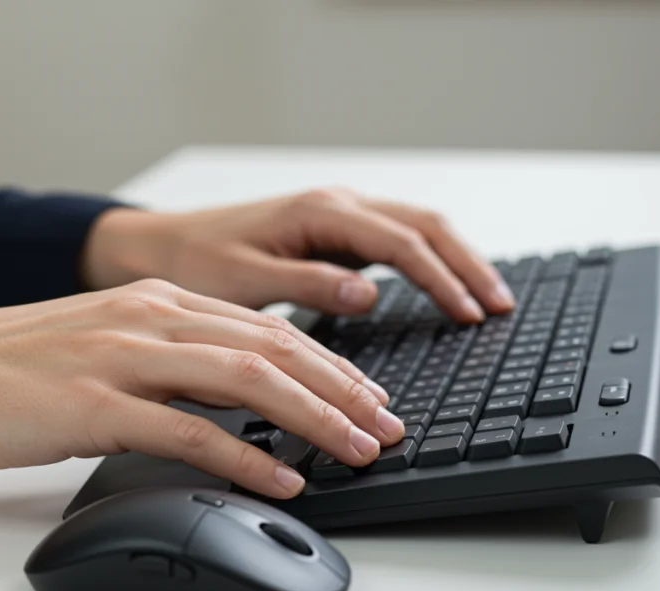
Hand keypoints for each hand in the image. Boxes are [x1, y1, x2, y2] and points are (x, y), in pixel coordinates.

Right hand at [0, 280, 406, 498]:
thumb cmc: (7, 367)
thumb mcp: (102, 344)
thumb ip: (167, 364)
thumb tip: (230, 404)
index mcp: (155, 301)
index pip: (265, 328)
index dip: (330, 364)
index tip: (369, 396)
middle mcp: (148, 319)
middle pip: (274, 349)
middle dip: (344, 390)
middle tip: (387, 425)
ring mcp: (123, 359)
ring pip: (247, 380)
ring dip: (314, 418)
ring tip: (358, 449)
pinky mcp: (95, 406)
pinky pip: (189, 433)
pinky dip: (246, 455)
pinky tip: (281, 476)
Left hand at [82, 188, 513, 321]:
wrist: (159, 246)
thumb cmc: (193, 262)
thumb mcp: (243, 279)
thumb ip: (307, 285)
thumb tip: (369, 295)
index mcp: (319, 213)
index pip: (402, 243)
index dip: (442, 280)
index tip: (471, 316)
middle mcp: (335, 206)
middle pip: (424, 226)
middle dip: (468, 266)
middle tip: (501, 309)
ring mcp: (336, 217)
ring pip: (416, 230)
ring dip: (455, 262)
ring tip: (488, 301)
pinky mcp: (331, 234)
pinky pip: (395, 242)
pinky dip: (428, 264)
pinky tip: (443, 290)